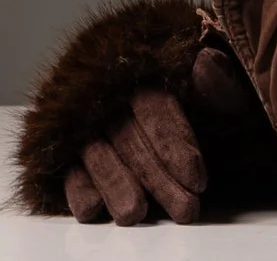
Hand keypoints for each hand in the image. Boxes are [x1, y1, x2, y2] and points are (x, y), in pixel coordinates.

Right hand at [59, 83, 203, 224]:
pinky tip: (91, 210)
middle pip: (131, 140)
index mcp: (142, 76)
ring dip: (116, 187)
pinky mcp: (63, 149)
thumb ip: (213, 82)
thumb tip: (207, 61)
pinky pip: (66, 169)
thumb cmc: (181, 92)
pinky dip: (76, 189)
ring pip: (98, 156)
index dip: (177, 145)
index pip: (156, 110)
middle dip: (159, 179)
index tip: (198, 181)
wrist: (126, 86)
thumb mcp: (202, 87)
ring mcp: (81, 124)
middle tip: (185, 211)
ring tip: (135, 215)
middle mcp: (108, 98)